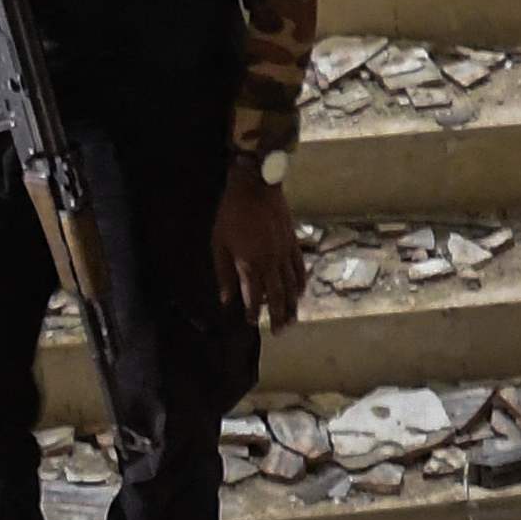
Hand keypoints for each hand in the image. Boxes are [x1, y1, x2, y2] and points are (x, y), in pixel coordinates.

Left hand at [215, 166, 304, 328]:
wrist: (256, 187)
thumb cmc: (231, 214)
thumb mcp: (219, 244)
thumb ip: (224, 273)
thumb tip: (226, 299)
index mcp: (250, 264)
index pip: (254, 297)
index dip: (254, 312)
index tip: (252, 322)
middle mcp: (270, 263)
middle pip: (278, 296)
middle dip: (279, 316)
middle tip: (280, 332)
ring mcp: (285, 254)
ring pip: (292, 286)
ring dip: (293, 305)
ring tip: (293, 320)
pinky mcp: (293, 243)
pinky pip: (300, 269)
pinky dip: (301, 283)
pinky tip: (301, 293)